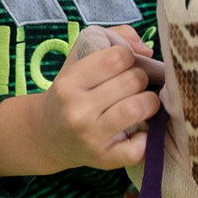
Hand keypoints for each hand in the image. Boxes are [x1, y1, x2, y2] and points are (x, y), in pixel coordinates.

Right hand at [0, 25, 159, 175]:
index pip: (118, 57)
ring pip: (139, 107)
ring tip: (143, 103)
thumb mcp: (80, 58)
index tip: (126, 65)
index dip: (129, 57)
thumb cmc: (72, 92)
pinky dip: (148, 136)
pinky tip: (140, 130)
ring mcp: (92, 137)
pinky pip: (141, 146)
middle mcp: (77, 111)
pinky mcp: (106, 159)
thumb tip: (148, 50)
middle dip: (142, 79)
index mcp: (69, 83)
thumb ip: (114, 38)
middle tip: (135, 86)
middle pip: (133, 81)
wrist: (47, 135)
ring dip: (150, 102)